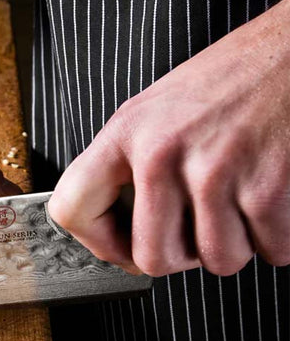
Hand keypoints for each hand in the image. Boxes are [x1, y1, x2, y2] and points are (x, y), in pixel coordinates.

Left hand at [47, 0, 289, 275]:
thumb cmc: (232, 79)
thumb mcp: (158, 108)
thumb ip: (131, 163)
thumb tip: (117, 233)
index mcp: (126, 132)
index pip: (71, 209)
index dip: (100, 242)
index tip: (123, 244)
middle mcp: (161, 153)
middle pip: (152, 258)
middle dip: (183, 255)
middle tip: (200, 225)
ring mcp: (214, 172)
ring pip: (218, 261)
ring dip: (238, 243)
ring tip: (242, 200)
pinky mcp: (266, 188)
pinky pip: (271, 252)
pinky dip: (279, 237)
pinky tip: (273, 196)